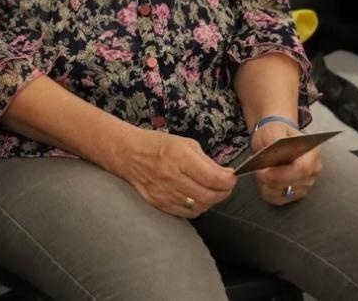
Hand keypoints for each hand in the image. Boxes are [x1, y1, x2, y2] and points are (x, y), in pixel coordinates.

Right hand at [113, 128, 236, 217]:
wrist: (126, 153)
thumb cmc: (157, 145)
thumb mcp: (184, 143)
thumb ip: (206, 160)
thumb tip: (226, 175)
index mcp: (178, 156)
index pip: (214, 178)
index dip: (228, 181)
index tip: (230, 177)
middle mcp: (171, 176)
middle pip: (209, 196)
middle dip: (223, 192)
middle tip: (223, 186)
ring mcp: (164, 192)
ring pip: (200, 207)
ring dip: (210, 200)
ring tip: (209, 190)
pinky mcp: (159, 203)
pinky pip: (187, 213)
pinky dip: (196, 207)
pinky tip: (195, 197)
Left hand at [247, 121, 320, 206]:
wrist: (275, 139)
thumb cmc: (276, 134)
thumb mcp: (273, 130)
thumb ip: (274, 138)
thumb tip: (273, 151)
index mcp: (312, 153)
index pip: (302, 169)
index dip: (282, 173)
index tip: (263, 170)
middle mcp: (313, 171)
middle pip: (293, 183)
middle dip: (270, 178)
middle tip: (256, 169)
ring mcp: (305, 184)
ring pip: (284, 193)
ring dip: (267, 184)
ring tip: (259, 171)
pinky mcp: (295, 193)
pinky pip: (279, 199)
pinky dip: (267, 191)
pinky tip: (262, 180)